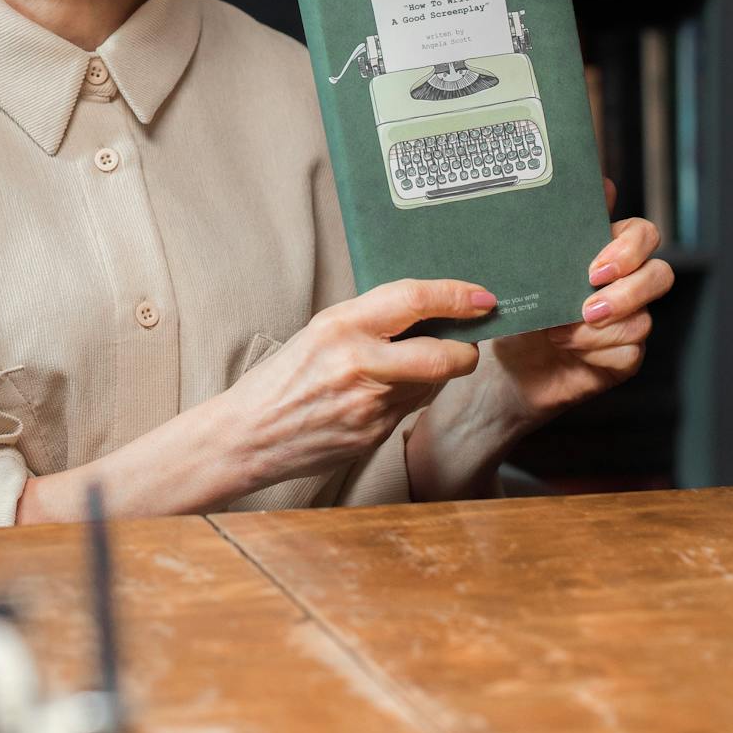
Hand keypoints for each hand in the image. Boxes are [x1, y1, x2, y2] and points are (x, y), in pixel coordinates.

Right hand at [225, 277, 496, 493]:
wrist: (250, 435)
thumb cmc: (283, 379)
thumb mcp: (320, 332)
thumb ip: (370, 322)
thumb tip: (427, 315)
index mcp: (341, 326)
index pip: (414, 300)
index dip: (456, 297)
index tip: (482, 297)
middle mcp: (359, 364)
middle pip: (445, 354)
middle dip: (466, 349)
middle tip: (467, 341)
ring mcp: (370, 405)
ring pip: (433, 384)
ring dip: (435, 373)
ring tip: (403, 368)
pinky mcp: (374, 436)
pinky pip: (411, 409)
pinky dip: (409, 397)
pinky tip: (380, 395)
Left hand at [487, 177, 675, 424]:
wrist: (509, 364)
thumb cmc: (519, 309)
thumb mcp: (523, 271)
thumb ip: (552, 233)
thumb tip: (595, 188)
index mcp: (604, 254)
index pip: (642, 235)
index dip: (630, 246)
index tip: (596, 263)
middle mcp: (624, 285)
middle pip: (660, 274)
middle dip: (628, 289)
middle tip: (588, 298)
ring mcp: (628, 322)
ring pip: (643, 320)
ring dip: (599, 329)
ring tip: (560, 332)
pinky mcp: (625, 357)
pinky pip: (630, 353)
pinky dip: (596, 352)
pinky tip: (569, 349)